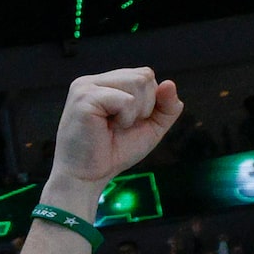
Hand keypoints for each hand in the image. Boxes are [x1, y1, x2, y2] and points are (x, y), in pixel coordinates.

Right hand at [49, 67, 181, 187]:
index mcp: (104, 84)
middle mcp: (92, 81)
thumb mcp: (149, 128)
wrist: (86, 178)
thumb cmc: (113, 154)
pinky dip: (126, 118)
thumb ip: (166, 107)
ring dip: (136, 112)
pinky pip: (126, 100)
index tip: (129, 123)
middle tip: (122, 126)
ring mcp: (85, 88)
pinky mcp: (84, 99)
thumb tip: (170, 83)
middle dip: (145, 106)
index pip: (143, 74)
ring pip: (138, 82)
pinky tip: (107, 129)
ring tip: (115, 126)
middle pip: (144, 75)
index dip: (150, 101)